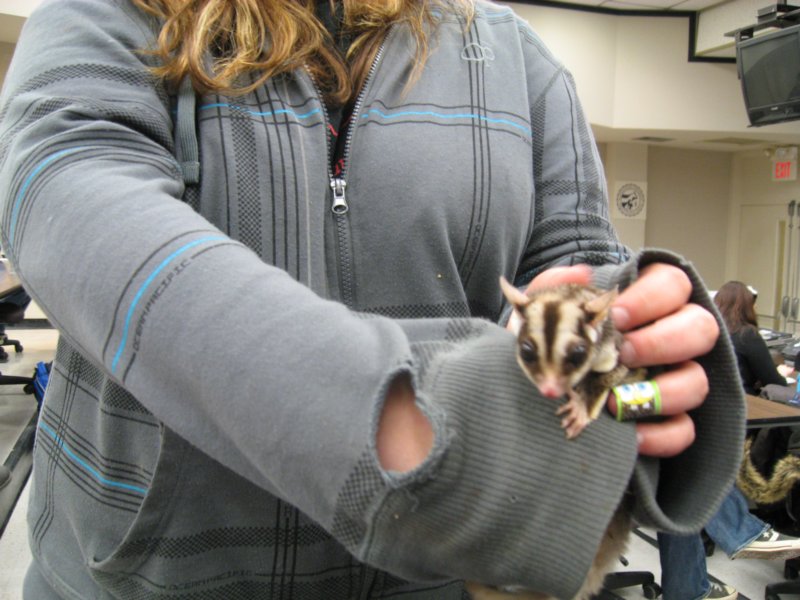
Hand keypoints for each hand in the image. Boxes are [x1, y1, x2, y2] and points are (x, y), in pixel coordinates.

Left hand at [514, 263, 716, 457]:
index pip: (673, 284)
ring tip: (619, 398)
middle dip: (663, 341)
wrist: (550, 390)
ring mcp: (676, 380)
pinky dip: (661, 434)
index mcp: (647, 304)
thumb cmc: (557, 343)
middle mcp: (671, 339)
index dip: (653, 297)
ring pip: (698, 381)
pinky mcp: (672, 420)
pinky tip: (630, 433)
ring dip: (665, 391)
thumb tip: (580, 274)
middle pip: (701, 328)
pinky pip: (685, 429)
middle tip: (624, 353)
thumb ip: (557, 286)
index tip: (618, 315)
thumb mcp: (548, 312)